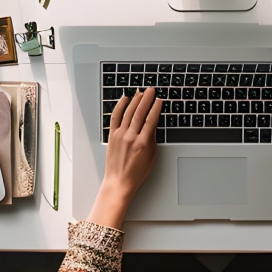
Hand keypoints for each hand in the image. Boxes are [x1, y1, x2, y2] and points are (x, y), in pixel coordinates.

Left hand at [91, 87, 162, 228]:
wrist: (119, 181)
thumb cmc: (136, 173)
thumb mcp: (152, 156)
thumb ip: (152, 139)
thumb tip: (153, 125)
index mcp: (143, 143)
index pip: (151, 120)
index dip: (156, 108)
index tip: (159, 100)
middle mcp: (131, 137)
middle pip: (140, 113)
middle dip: (147, 99)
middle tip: (151, 90)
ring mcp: (120, 135)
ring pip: (128, 112)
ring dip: (135, 100)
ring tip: (141, 92)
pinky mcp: (112, 136)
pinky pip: (115, 117)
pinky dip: (120, 106)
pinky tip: (125, 99)